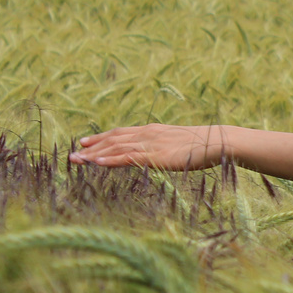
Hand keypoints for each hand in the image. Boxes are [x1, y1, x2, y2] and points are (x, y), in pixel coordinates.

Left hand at [70, 124, 227, 170]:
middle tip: (72, 153)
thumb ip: (167, 147)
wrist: (219, 141)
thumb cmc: (206, 145)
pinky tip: (95, 162)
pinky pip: (126, 157)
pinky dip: (108, 159)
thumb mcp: (181, 144)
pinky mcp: (154, 156)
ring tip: (76, 159)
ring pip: (114, 147)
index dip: (102, 137)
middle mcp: (148, 134)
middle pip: (113, 139)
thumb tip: (164, 154)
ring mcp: (150, 144)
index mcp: (154, 131)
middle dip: (91, 146)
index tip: (85, 141)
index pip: (122, 133)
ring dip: (93, 153)